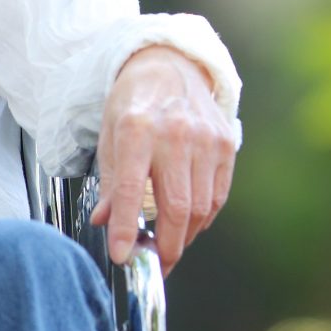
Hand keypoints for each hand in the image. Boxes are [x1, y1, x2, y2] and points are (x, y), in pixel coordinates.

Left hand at [92, 46, 237, 273]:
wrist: (170, 65)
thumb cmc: (135, 102)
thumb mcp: (110, 135)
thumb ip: (110, 183)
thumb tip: (105, 223)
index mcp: (136, 128)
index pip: (130, 188)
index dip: (126, 229)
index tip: (123, 257)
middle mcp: (174, 132)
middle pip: (176, 206)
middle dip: (166, 246)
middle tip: (156, 265)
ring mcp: (205, 138)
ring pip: (201, 207)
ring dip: (185, 236)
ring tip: (169, 245)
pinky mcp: (225, 143)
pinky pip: (218, 195)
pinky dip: (203, 218)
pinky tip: (189, 223)